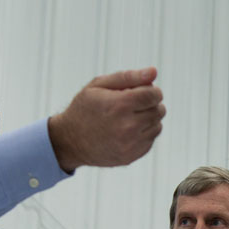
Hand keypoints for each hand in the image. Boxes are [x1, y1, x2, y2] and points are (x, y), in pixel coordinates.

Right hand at [48, 67, 164, 171]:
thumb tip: (153, 72)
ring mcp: (130, 144)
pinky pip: (150, 140)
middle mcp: (127, 127)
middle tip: (134, 103)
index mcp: (119, 105)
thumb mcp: (99, 86)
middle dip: (150, 104)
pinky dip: (144, 133)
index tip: (145, 91)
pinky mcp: (131, 156)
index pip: (153, 95)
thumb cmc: (84, 109)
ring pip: (157, 126)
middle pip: (158, 110)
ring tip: (130, 116)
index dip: (152, 90)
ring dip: (149, 119)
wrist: (70, 141)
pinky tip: (128, 130)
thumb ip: (128, 77)